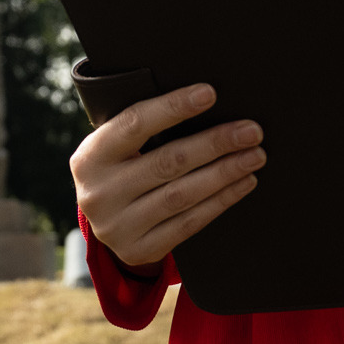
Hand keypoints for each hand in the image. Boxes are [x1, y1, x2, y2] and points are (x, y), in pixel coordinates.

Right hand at [69, 82, 265, 270]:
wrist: (102, 222)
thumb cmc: (118, 169)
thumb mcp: (114, 148)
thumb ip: (142, 129)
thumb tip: (203, 100)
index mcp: (90, 157)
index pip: (135, 124)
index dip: (173, 107)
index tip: (209, 94)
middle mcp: (99, 192)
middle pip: (168, 161)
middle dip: (215, 144)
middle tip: (251, 131)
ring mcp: (117, 226)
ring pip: (182, 195)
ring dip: (225, 173)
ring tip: (254, 156)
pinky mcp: (139, 249)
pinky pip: (189, 223)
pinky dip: (220, 201)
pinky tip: (243, 183)